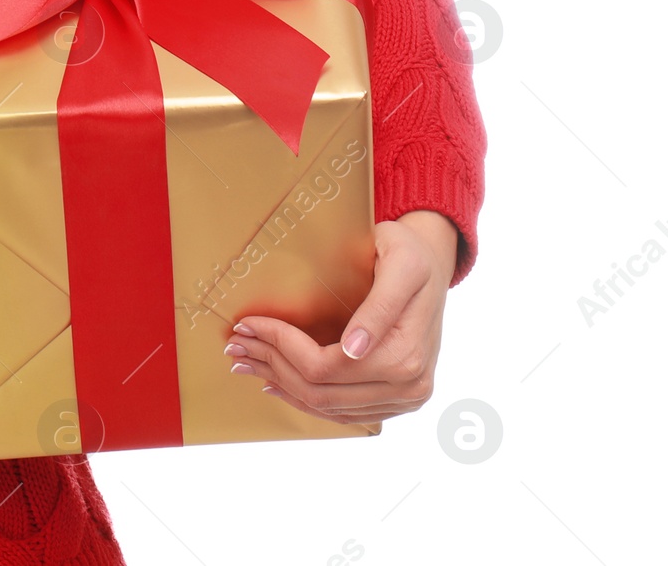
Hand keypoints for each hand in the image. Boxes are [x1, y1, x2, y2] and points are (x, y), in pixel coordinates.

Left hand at [222, 210, 459, 423]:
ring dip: (281, 385)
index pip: (324, 364)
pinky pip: (343, 413)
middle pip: (320, 390)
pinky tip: (278, 384)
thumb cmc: (409, 254)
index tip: (246, 324)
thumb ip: (379, 308)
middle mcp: (409, 385)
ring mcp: (404, 398)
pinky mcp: (396, 401)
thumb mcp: (398, 265)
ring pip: (326, 406)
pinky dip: (305, 399)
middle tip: (234, 344)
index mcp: (406, 353)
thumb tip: (354, 350)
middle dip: (271, 365)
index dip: (279, 346)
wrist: (432, 265)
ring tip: (247, 361)